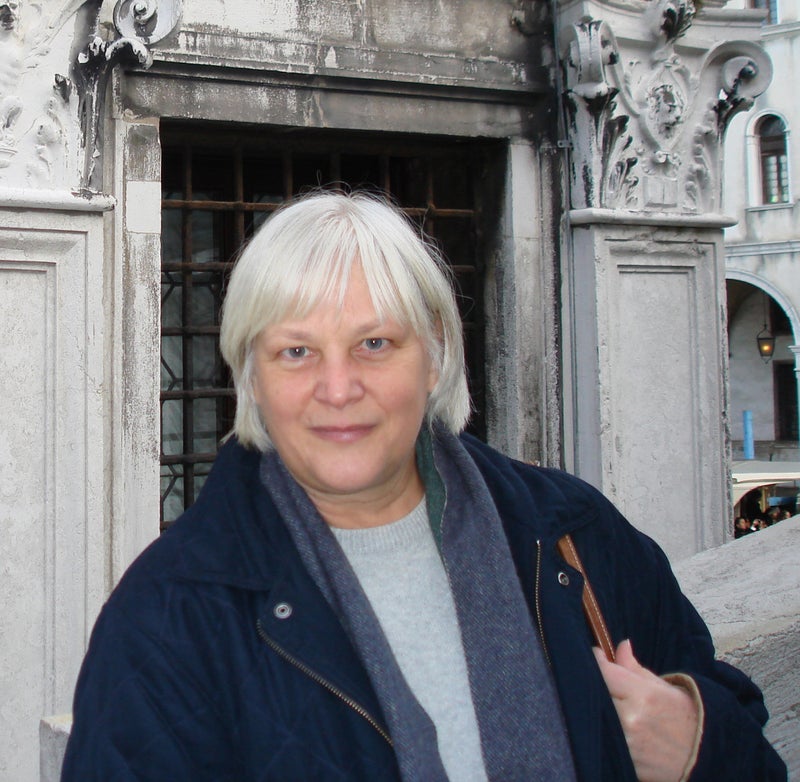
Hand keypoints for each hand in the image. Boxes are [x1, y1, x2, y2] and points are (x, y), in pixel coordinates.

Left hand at [594, 640, 699, 781]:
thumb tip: (620, 645)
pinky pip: (605, 738)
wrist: (705, 756)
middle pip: (595, 692)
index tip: (598, 654)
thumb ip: (634, 667)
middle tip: (601, 677)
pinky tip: (613, 721)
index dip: (597, 660)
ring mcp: (627, 744)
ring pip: (597, 715)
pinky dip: (606, 727)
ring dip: (599, 704)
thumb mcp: (664, 687)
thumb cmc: (685, 715)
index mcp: (643, 696)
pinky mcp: (626, 763)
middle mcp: (631, 720)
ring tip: (610, 699)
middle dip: (596, 681)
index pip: (605, 672)